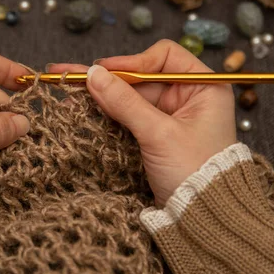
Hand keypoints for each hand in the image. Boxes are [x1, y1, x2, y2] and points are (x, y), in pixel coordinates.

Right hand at [48, 40, 236, 206]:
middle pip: (141, 77)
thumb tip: (93, 75)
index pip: (164, 57)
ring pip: (130, 97)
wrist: (205, 216)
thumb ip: (125, 102)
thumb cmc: (195, 172)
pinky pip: (128, 116)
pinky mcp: (156, 135)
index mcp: (203, 87)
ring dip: (102, 96)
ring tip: (68, 92)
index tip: (103, 71)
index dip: (132, 62)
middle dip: (108, 79)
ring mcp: (171, 117)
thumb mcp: (159, 134)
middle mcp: (187, 97)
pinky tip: (81, 109)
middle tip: (70, 75)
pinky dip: (107, 113)